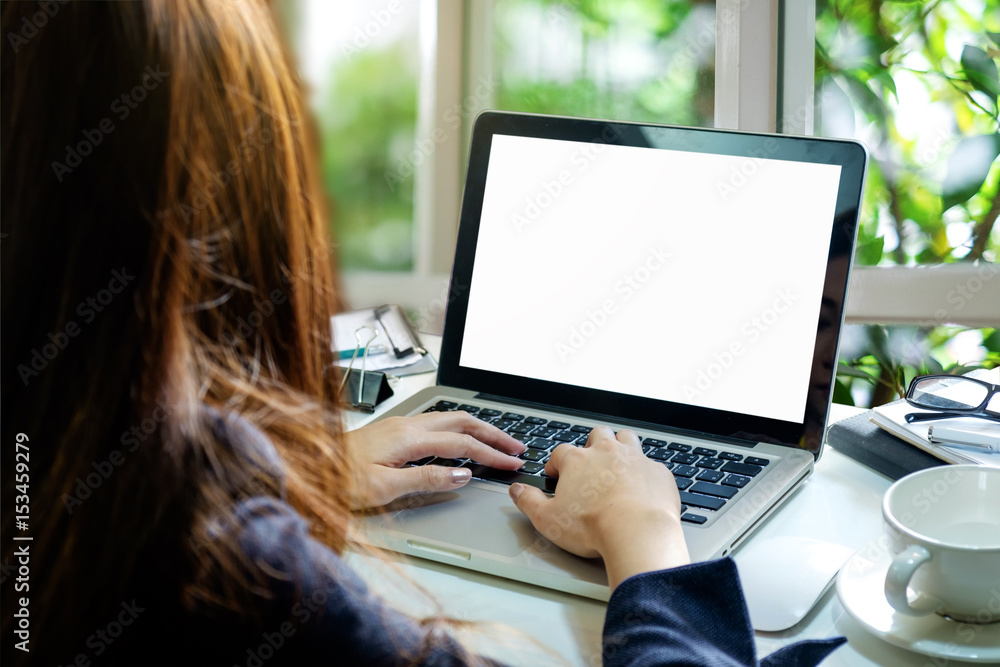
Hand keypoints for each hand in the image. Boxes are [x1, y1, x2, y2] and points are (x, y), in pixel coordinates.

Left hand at [345, 411, 524, 508]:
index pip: (463, 443)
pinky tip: (462, 440)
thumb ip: (426, 479)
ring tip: (498, 441)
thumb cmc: (338, 480)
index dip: (491, 454)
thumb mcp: (385, 488)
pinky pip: (437, 423)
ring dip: (477, 429)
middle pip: (462, 422)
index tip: (512, 464)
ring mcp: (400, 425)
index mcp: (409, 437)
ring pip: (450, 419)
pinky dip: (459, 429)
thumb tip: (463, 475)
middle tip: (517, 448)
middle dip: (493, 433)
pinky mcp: (393, 431)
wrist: (307, 468)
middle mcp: (407, 425)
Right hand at [508, 426, 689, 589]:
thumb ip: (529, 502)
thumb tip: (517, 491)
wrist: (638, 532)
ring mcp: (635, 458)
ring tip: (617, 463)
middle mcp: (606, 452)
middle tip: (590, 463)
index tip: (557, 474)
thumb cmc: (593, 526)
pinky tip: (643, 485)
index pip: (561, 452)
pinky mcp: (658, 472)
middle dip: (592, 445)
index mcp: (578, 461)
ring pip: (626, 438)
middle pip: (597, 435)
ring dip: (621, 446)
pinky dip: (646, 471)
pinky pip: (652, 463)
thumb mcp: (547, 519)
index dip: (557, 463)